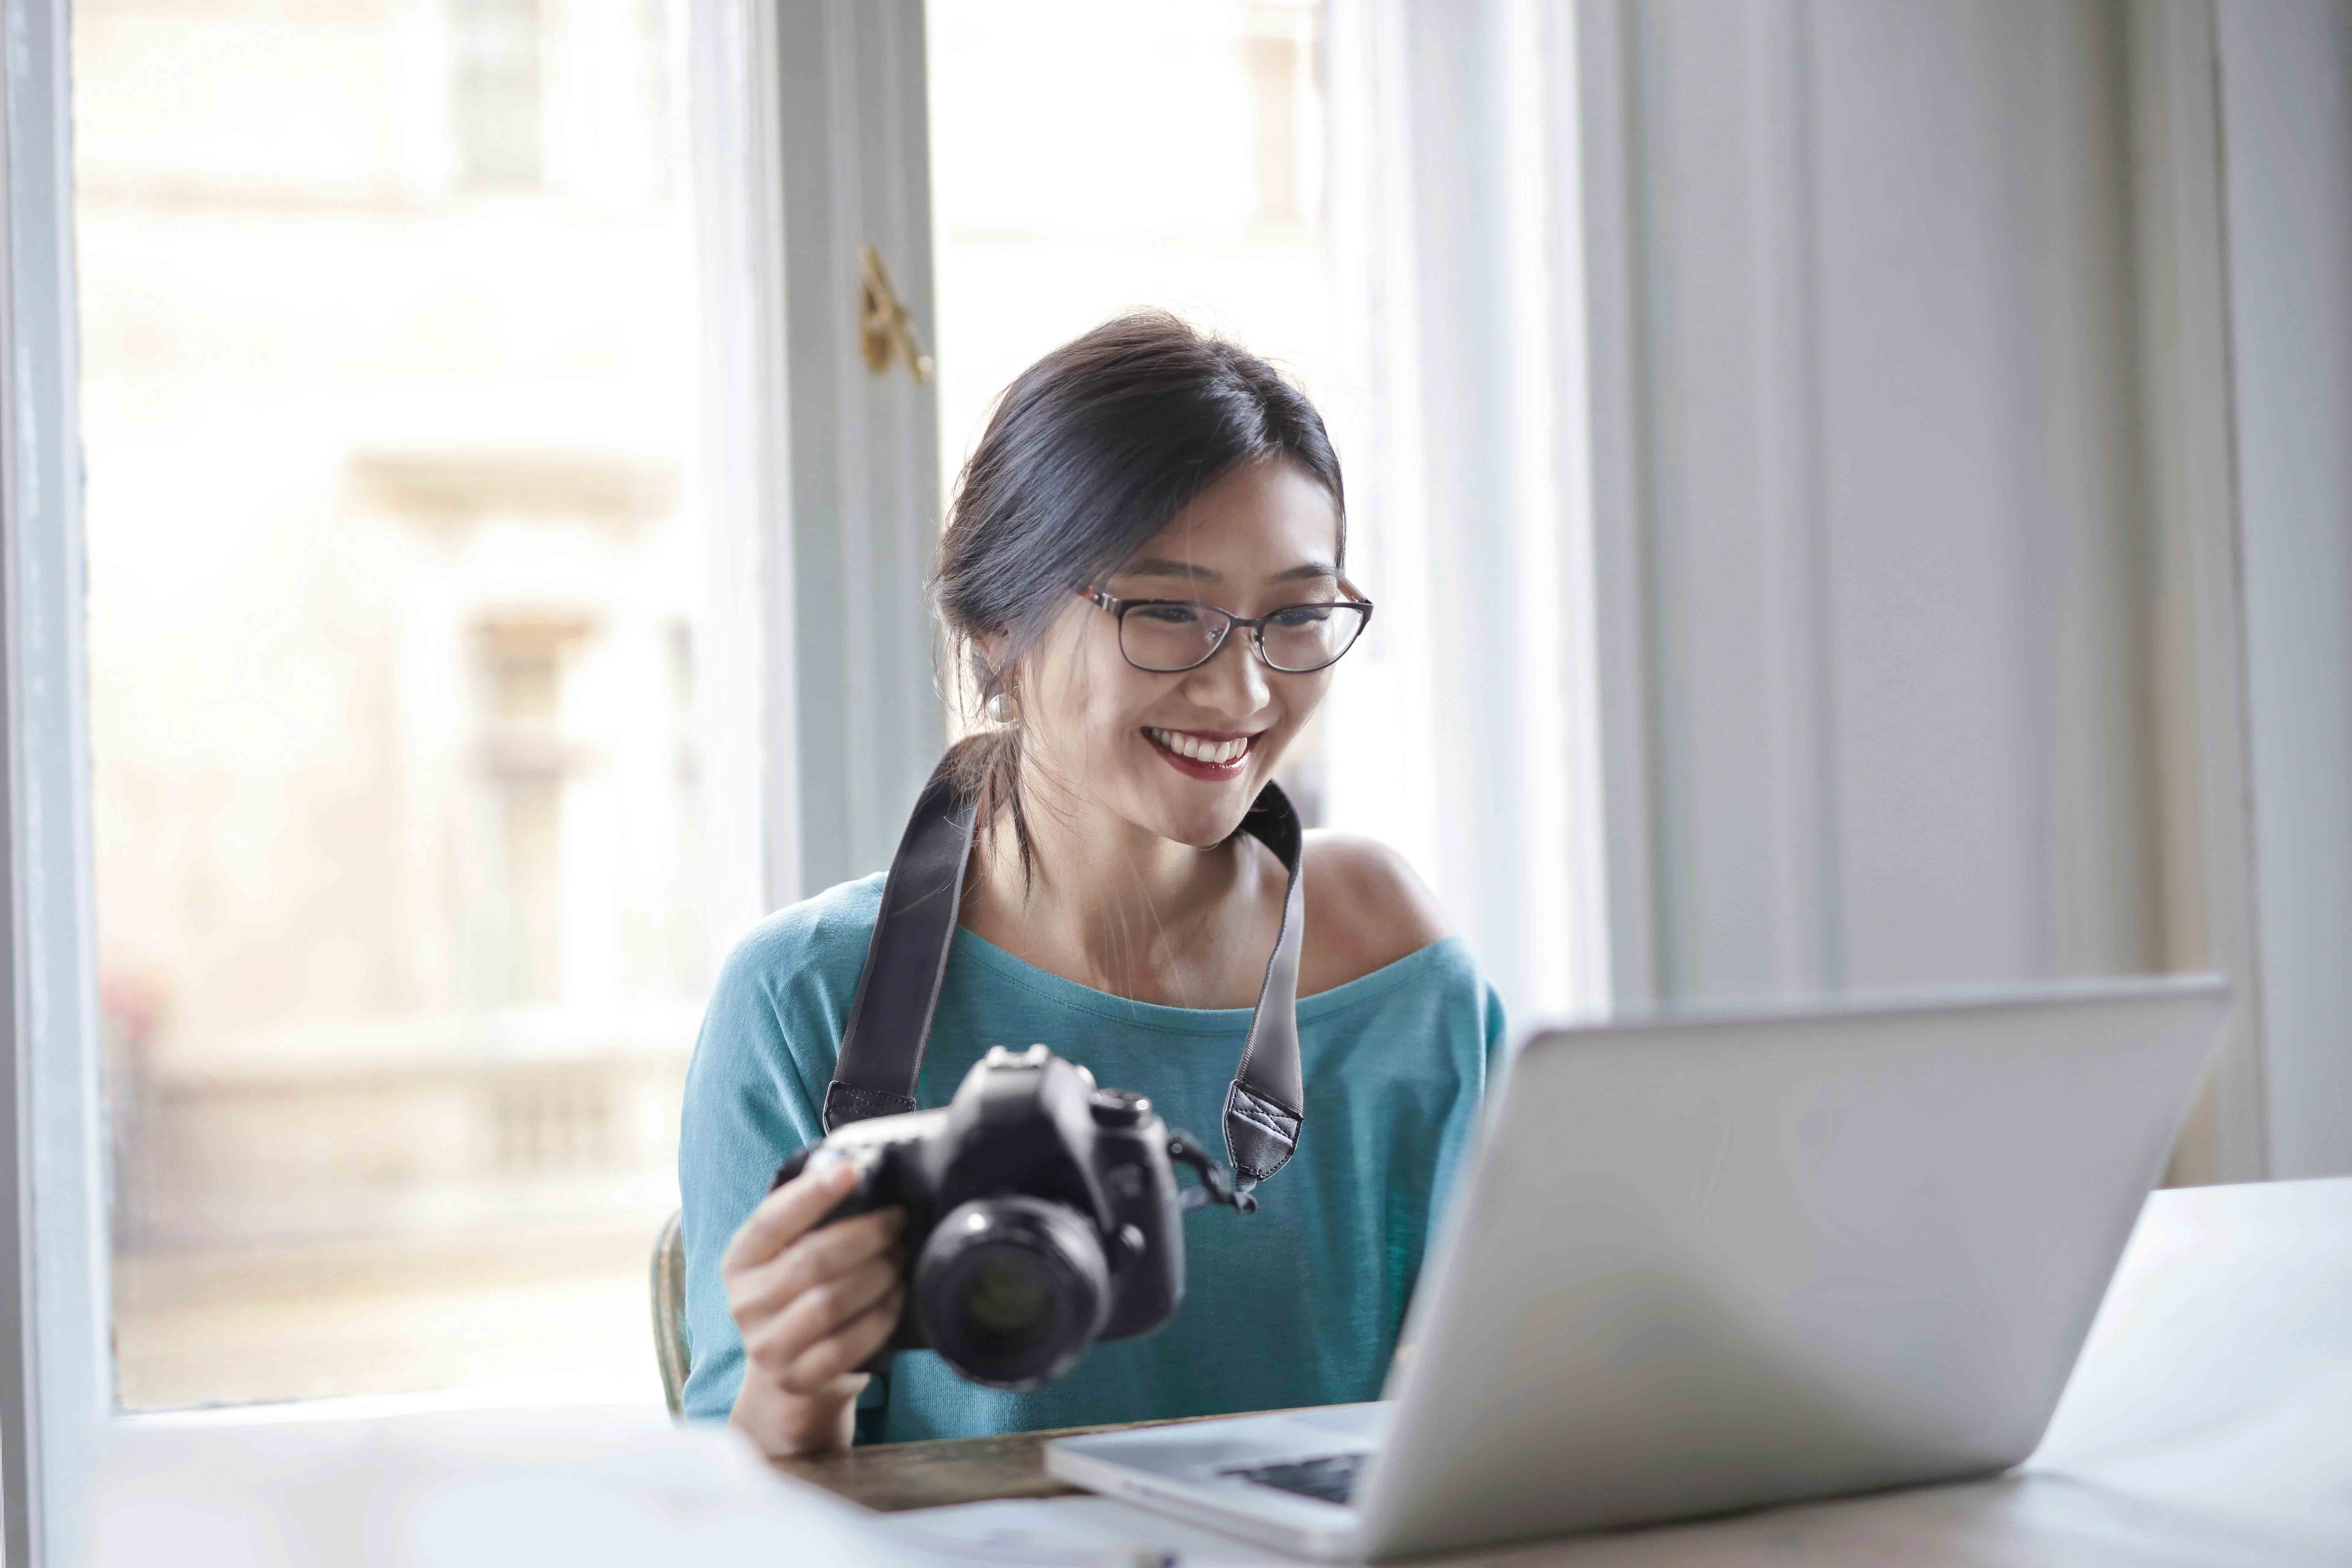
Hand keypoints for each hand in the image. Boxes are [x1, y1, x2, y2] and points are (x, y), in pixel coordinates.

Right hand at [722, 1161, 906, 1455]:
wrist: (790, 1373)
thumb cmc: (798, 1294)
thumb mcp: (788, 1253)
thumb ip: (807, 1217)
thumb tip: (843, 1165)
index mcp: (739, 1261)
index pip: (771, 1220)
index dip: (811, 1194)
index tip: (852, 1170)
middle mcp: (744, 1304)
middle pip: (811, 1261)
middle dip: (865, 1235)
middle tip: (896, 1221)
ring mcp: (768, 1347)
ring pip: (830, 1302)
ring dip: (876, 1274)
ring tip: (900, 1257)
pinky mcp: (798, 1379)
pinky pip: (847, 1345)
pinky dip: (880, 1316)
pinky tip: (897, 1296)